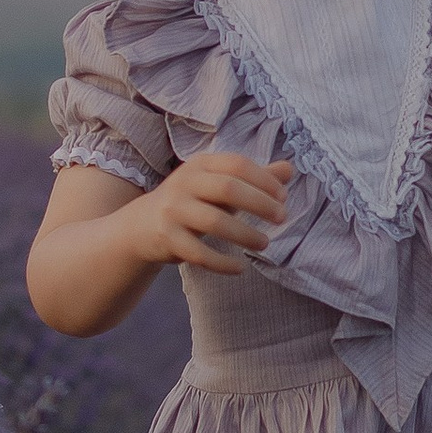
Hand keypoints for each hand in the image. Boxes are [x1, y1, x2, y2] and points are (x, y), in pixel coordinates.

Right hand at [130, 149, 293, 274]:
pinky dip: (222, 263)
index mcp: (201, 164)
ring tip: (265, 244)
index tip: (283, 197)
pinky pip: (199, 253)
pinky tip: (240, 268)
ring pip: (215, 222)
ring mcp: (173, 210)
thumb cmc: (192, 201)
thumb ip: (253, 178)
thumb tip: (289, 169)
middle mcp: (184, 183)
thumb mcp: (219, 184)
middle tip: (282, 218)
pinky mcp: (168, 238)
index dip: (264, 180)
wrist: (142, 225)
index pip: (237, 164)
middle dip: (260, 204)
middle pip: (228, 189)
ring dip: (245, 234)